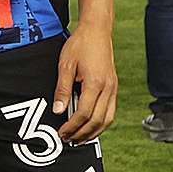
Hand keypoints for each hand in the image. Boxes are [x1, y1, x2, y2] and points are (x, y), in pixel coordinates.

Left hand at [53, 25, 118, 142]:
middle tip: (68, 140)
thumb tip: (58, 111)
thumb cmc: (80, 45)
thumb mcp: (65, 65)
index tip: (62, 133)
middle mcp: (108, 89)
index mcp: (95, 83)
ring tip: (80, 139)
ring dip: (94, 132)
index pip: (84, 113)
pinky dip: (101, 123)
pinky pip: (110, 111)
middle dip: (82, 134)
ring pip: (107, 119)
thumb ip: (62, 89)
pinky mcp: (114, 87)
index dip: (72, 127)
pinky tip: (91, 126)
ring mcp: (113, 88)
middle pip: (97, 121)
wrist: (97, 31)